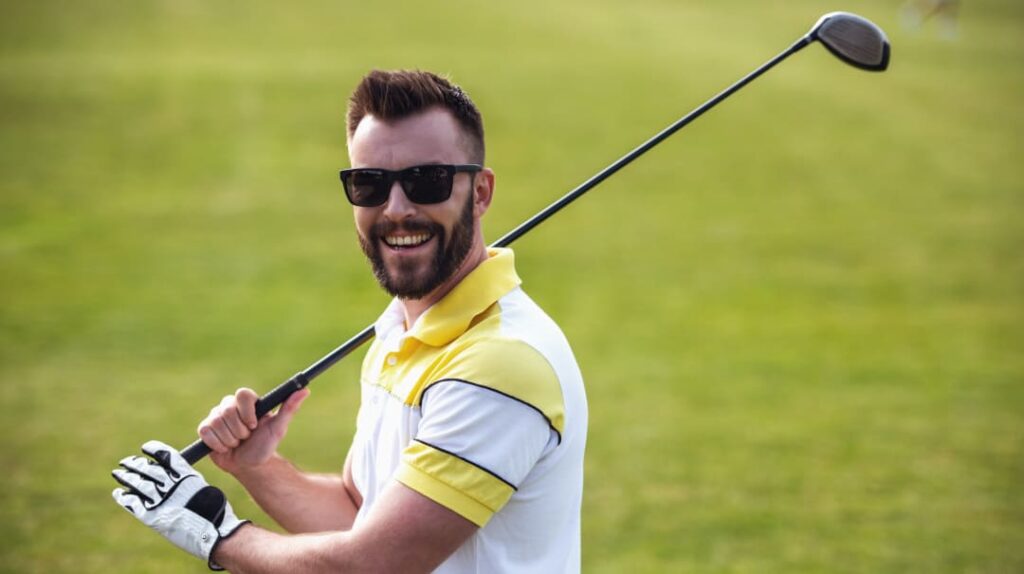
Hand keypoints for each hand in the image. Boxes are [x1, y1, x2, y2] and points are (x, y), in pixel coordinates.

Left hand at [111, 440, 248, 570]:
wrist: (212, 533)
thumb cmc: (213, 511)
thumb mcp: (202, 487)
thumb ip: (186, 480)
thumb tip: (173, 475)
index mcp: (185, 475)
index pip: (164, 454)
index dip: (153, 449)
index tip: (145, 448)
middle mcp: (170, 484)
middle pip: (147, 468)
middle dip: (134, 463)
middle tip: (125, 462)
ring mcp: (159, 500)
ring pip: (137, 483)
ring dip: (126, 477)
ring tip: (118, 473)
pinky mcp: (151, 516)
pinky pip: (132, 503)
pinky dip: (124, 497)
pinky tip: (119, 493)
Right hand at [197, 387, 309, 474]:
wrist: (250, 465)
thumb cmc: (265, 445)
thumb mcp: (278, 428)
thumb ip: (289, 408)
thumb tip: (304, 390)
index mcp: (248, 402)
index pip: (242, 394)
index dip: (246, 412)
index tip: (254, 425)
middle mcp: (230, 406)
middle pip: (227, 410)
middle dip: (240, 430)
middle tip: (246, 437)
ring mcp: (216, 417)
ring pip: (216, 423)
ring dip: (230, 439)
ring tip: (237, 443)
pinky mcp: (205, 429)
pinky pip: (206, 432)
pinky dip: (218, 444)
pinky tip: (225, 447)